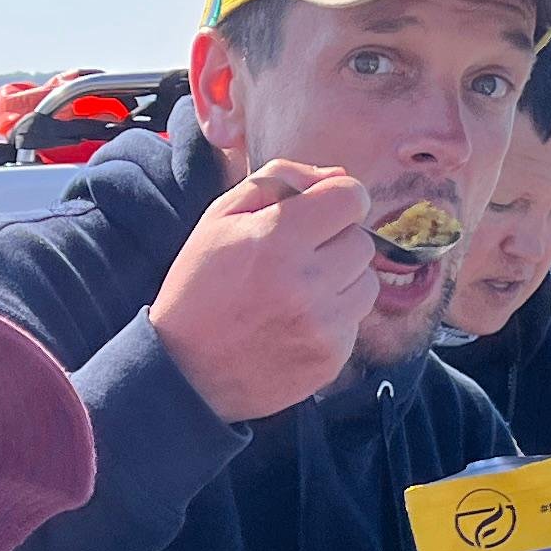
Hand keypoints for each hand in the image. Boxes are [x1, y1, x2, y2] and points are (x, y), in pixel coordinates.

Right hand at [150, 162, 381, 419]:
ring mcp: (323, 325)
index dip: (338, 199)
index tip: (319, 213)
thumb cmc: (200, 288)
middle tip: (296, 260)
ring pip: (367, 283)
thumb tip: (337, 176)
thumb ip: (279, 179)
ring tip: (297, 294)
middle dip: (334, 243)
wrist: (184, 374)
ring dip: (340, 282)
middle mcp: (306, 282)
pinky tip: (295, 325)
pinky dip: (332, 320)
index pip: (352, 197)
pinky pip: (355, 322)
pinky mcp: (331, 359)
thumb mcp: (220, 217)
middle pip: (362, 241)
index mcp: (278, 238)